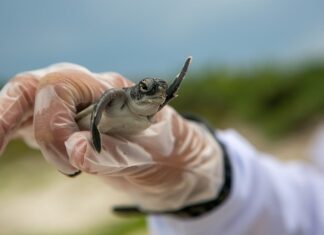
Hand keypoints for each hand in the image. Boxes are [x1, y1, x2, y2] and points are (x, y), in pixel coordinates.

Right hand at [1, 63, 223, 210]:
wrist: (176, 163)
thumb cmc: (170, 152)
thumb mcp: (152, 152)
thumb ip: (116, 152)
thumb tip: (75, 150)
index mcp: (111, 89)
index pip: (62, 84)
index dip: (53, 119)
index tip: (72, 157)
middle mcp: (88, 93)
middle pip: (37, 87)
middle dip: (25, 121)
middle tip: (37, 158)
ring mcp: (75, 110)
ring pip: (27, 103)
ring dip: (9, 125)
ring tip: (25, 156)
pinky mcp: (68, 129)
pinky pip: (30, 122)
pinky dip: (10, 130)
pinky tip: (1, 143)